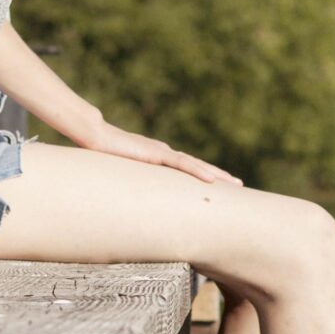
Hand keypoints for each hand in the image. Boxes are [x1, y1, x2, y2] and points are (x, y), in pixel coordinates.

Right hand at [71, 117, 241, 184]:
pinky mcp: (157, 154)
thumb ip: (131, 180)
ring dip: (217, 175)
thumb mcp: (123, 173)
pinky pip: (183, 165)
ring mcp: (163, 153)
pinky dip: (199, 172)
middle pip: (198, 167)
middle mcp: (165, 154)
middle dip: (220, 177)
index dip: (204, 176)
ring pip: (196, 166)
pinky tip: (213, 180)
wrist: (94, 136)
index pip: (187, 169)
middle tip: (239, 187)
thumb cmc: (103, 154)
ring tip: (235, 185)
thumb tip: (129, 197)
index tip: (220, 187)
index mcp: (159, 158)